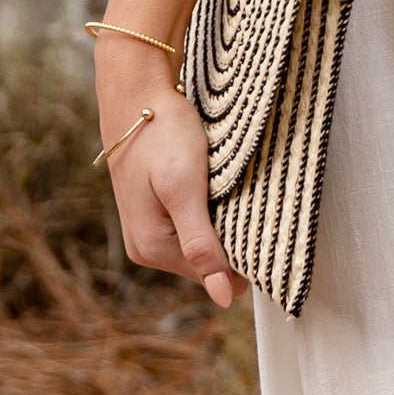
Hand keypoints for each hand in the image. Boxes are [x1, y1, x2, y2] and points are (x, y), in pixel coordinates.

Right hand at [97, 48, 240, 308]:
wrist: (137, 94)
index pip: (218, 278)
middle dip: (230, 238)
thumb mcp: (185, 189)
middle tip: (239, 197)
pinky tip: (212, 187)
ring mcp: (149, 233)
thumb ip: (202, 245)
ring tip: (222, 189)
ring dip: (222, 223)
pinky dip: (211, 211)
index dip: (243, 255)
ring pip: (206, 244)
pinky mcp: (155, 214)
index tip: (257, 221)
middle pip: (211, 264)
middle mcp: (146, 249)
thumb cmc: (162, 135)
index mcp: (152, 249)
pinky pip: (195, 227)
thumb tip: (223, 300)